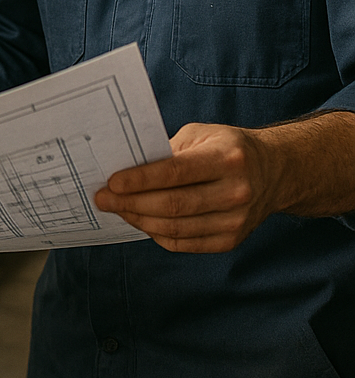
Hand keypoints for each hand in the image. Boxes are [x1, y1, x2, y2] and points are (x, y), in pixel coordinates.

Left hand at [94, 122, 276, 252]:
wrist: (275, 172)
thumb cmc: (228, 147)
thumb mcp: (202, 135)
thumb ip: (169, 150)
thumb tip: (128, 168)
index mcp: (226, 158)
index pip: (175, 172)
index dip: (140, 179)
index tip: (111, 182)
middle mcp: (235, 191)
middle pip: (173, 204)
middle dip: (131, 202)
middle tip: (103, 199)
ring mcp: (236, 220)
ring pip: (177, 228)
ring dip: (140, 220)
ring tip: (117, 210)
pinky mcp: (232, 240)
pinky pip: (186, 243)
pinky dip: (158, 234)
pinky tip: (141, 222)